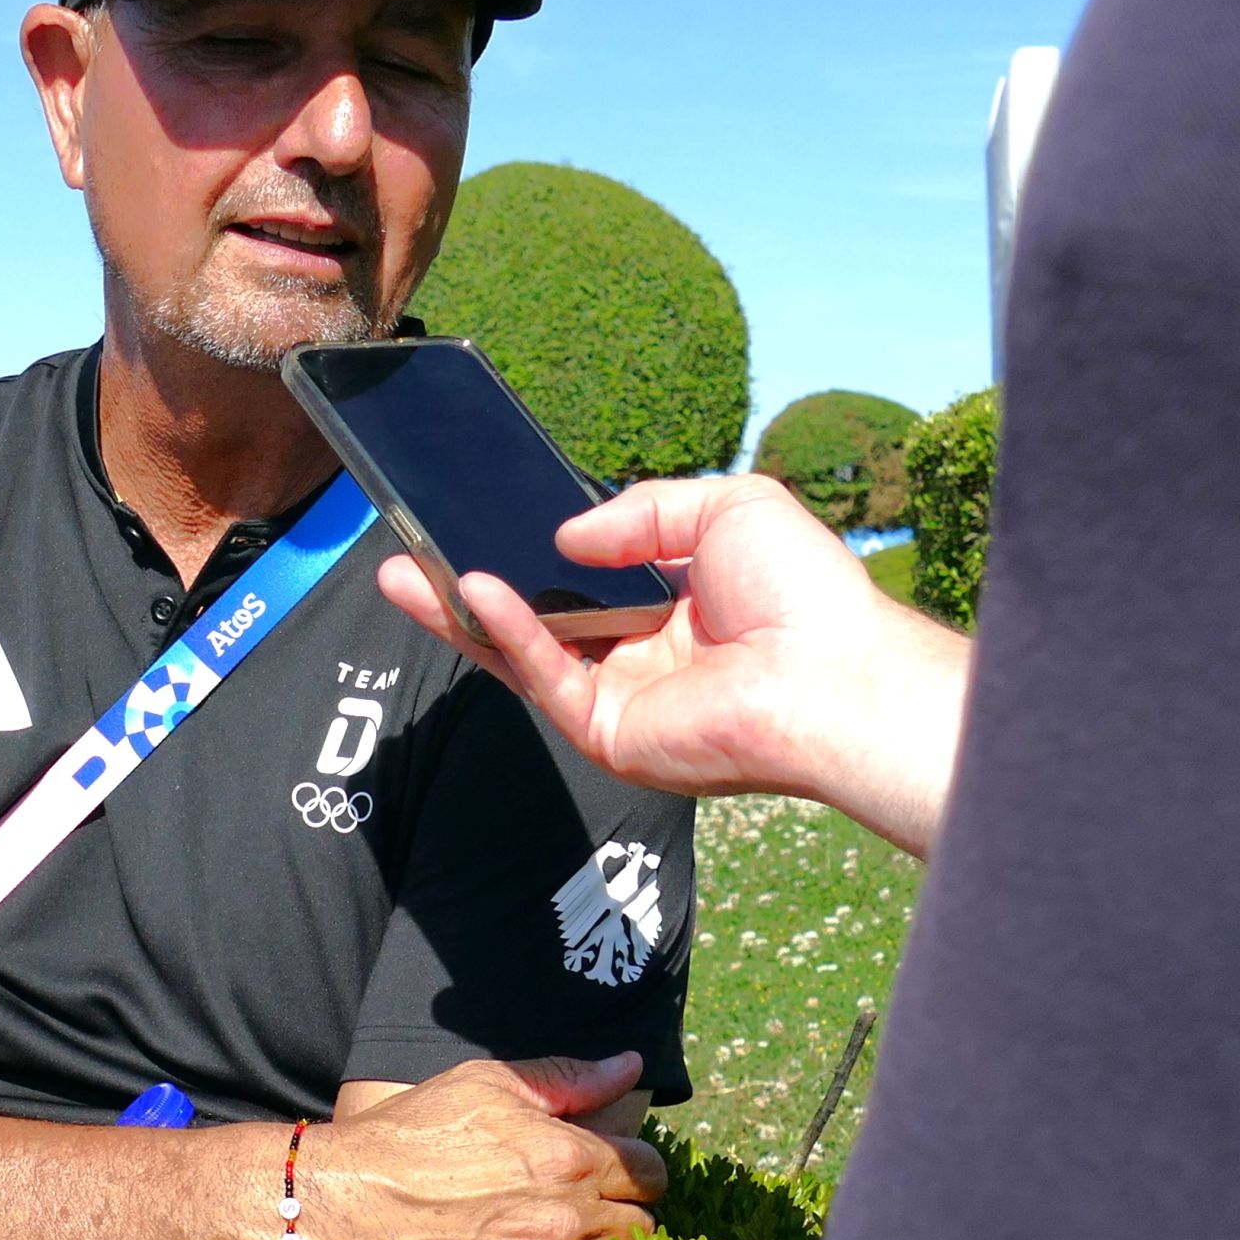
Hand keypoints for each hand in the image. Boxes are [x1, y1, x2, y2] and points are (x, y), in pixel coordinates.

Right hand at [308, 1054, 665, 1239]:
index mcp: (566, 1158)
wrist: (330, 1213)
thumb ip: (565, 1079)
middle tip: (572, 1213)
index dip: (630, 1171)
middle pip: (641, 1231)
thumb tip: (631, 1064)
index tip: (603, 1175)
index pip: (649, 1172)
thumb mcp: (480, 1087)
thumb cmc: (402, 1140)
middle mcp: (564, 1222)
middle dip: (617, 1218)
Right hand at [376, 475, 968, 855]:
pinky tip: (475, 590)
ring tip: (404, 572)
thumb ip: (643, 509)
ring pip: (521, 655)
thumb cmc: (805, 593)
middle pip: (534, 622)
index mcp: (672, 609)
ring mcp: (620, 700)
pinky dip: (507, 634)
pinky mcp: (608, 733)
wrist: (835, 672)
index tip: (480, 522)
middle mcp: (639, 658)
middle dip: (467, 590)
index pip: (580, 583)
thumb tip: (565, 534)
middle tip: (410, 554)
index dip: (530, 553)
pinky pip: (544, 678)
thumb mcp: (729, 506)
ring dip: (461, 614)